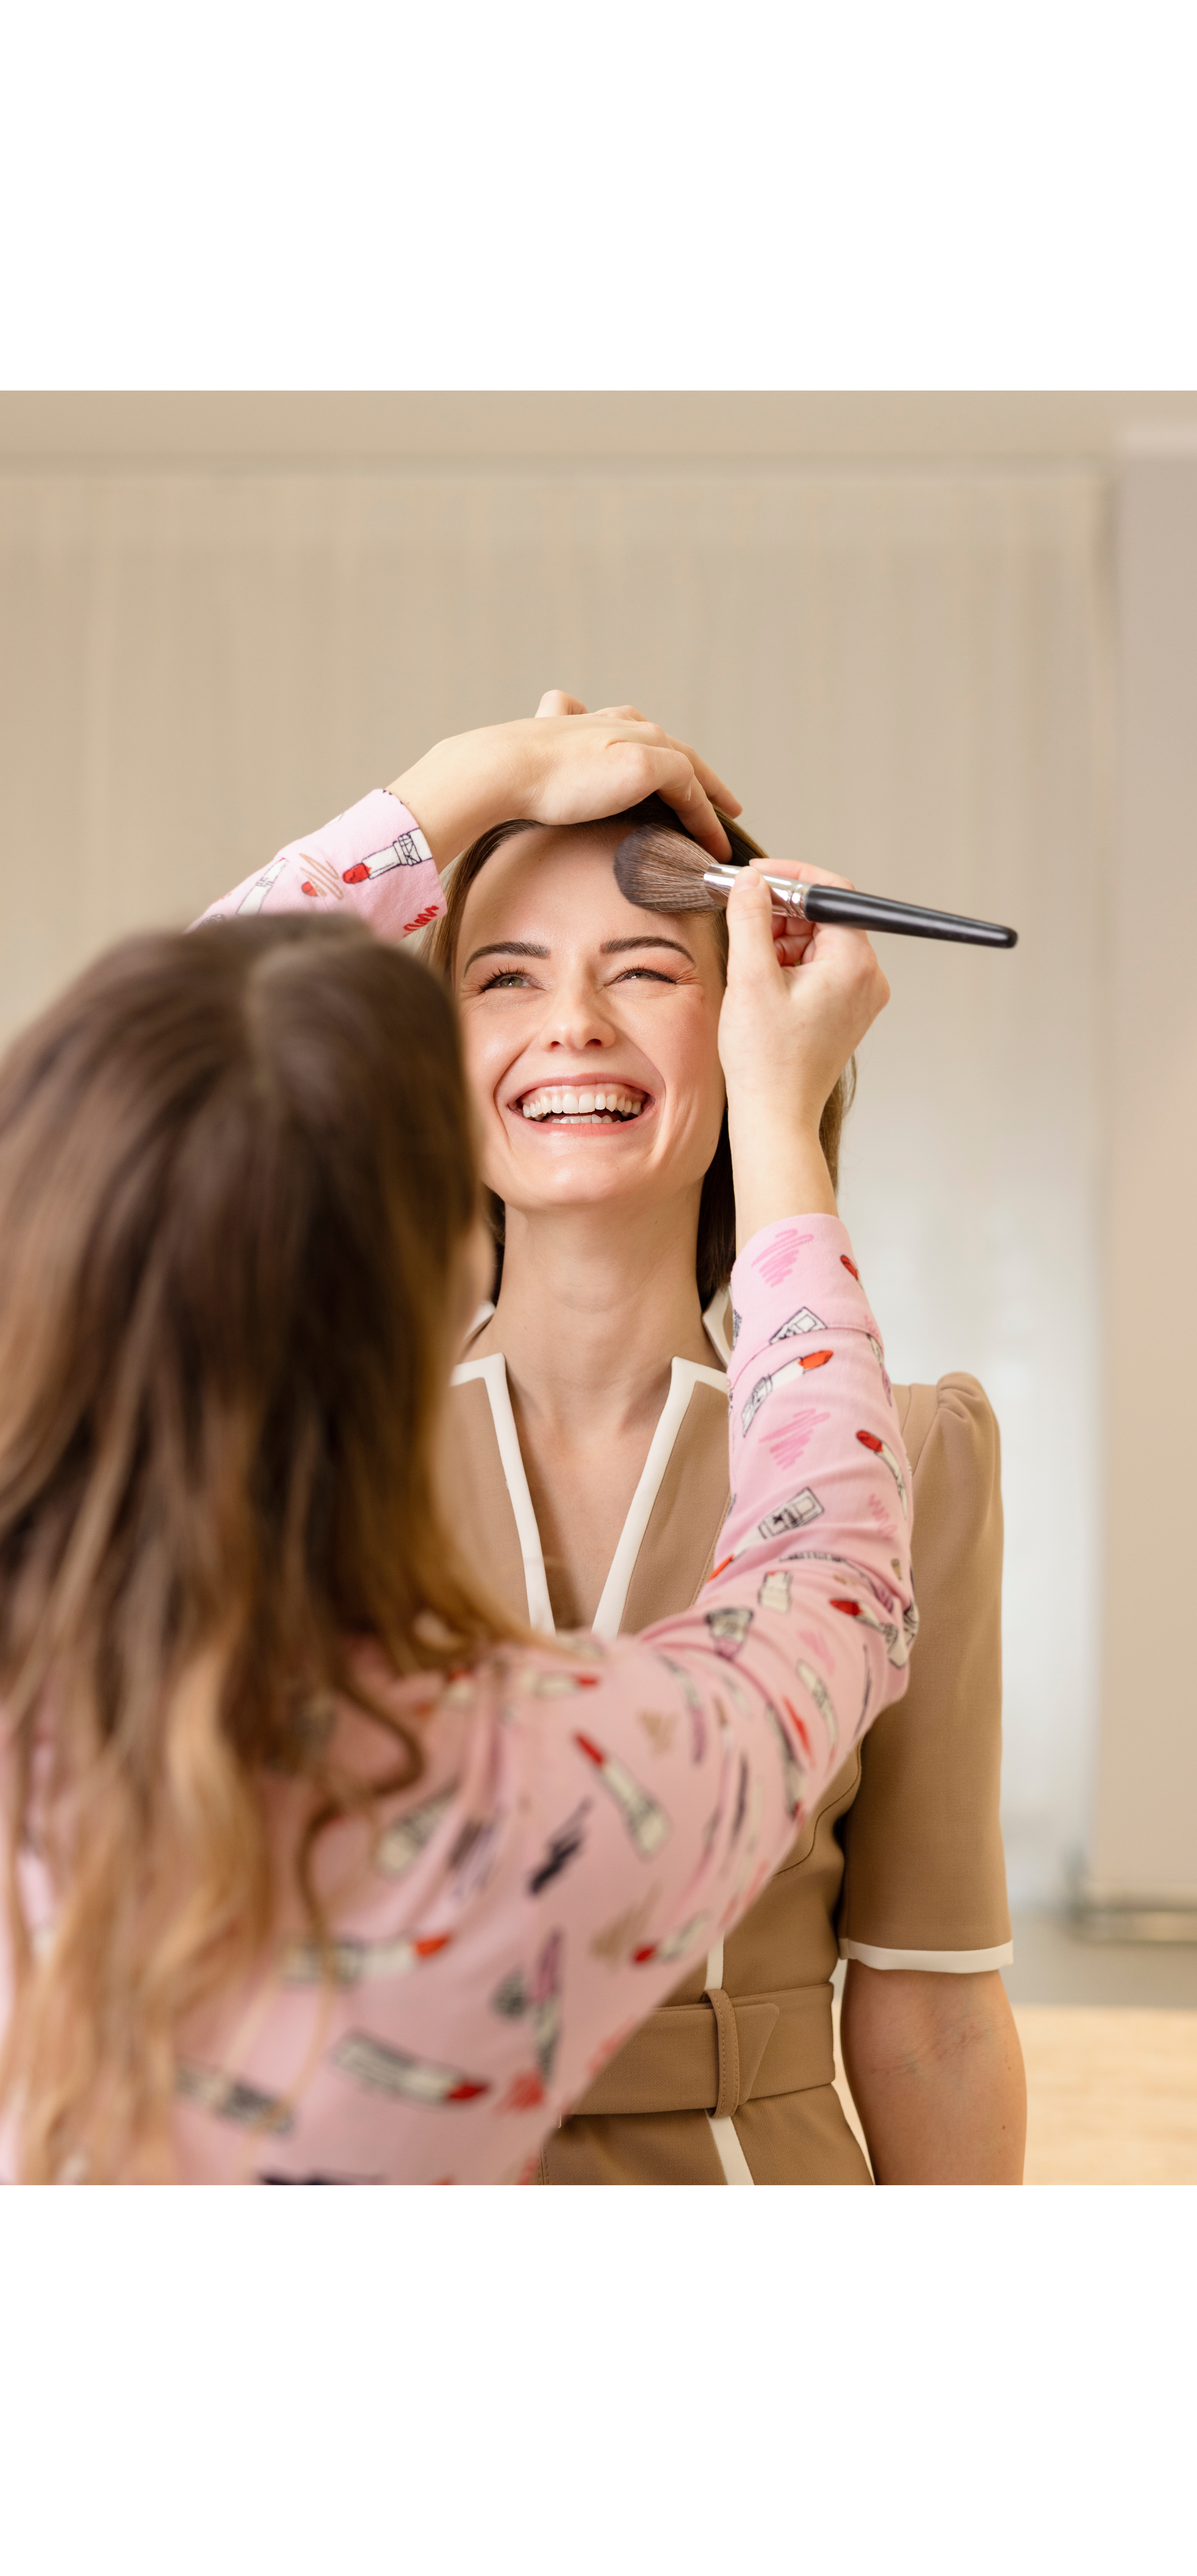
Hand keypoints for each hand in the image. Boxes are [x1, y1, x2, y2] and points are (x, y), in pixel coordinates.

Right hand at [388, 697, 739, 867]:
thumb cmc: (509, 773)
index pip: (639, 735)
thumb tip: (537, 748)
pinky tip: (711, 838)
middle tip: (721, 800)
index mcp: (593, 720)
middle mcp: (619, 723)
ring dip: (710, 797)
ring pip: (688, 767)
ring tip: (724, 825)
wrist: (502, 768)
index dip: (662, 756)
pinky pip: (689, 790)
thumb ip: (545, 752)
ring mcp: (635, 740)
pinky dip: (704, 814)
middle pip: (673, 747)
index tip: (677, 779)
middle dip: (697, 773)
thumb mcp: (534, 758)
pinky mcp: (645, 763)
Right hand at [719, 867, 889, 1238]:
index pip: (831, 892)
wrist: (775, 1117)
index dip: (789, 878)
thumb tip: (750, 881)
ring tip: (748, 959)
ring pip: (820, 942)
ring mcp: (859, 997)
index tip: (752, 878)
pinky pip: (820, 969)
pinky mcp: (846, 1012)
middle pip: (826, 916)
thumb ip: (751, 919)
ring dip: (782, 938)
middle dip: (782, 910)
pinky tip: (763, 980)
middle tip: (739, 911)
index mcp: (854, 963)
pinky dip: (790, 963)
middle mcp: (868, 977)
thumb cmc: (765, 1059)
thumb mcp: (751, 978)